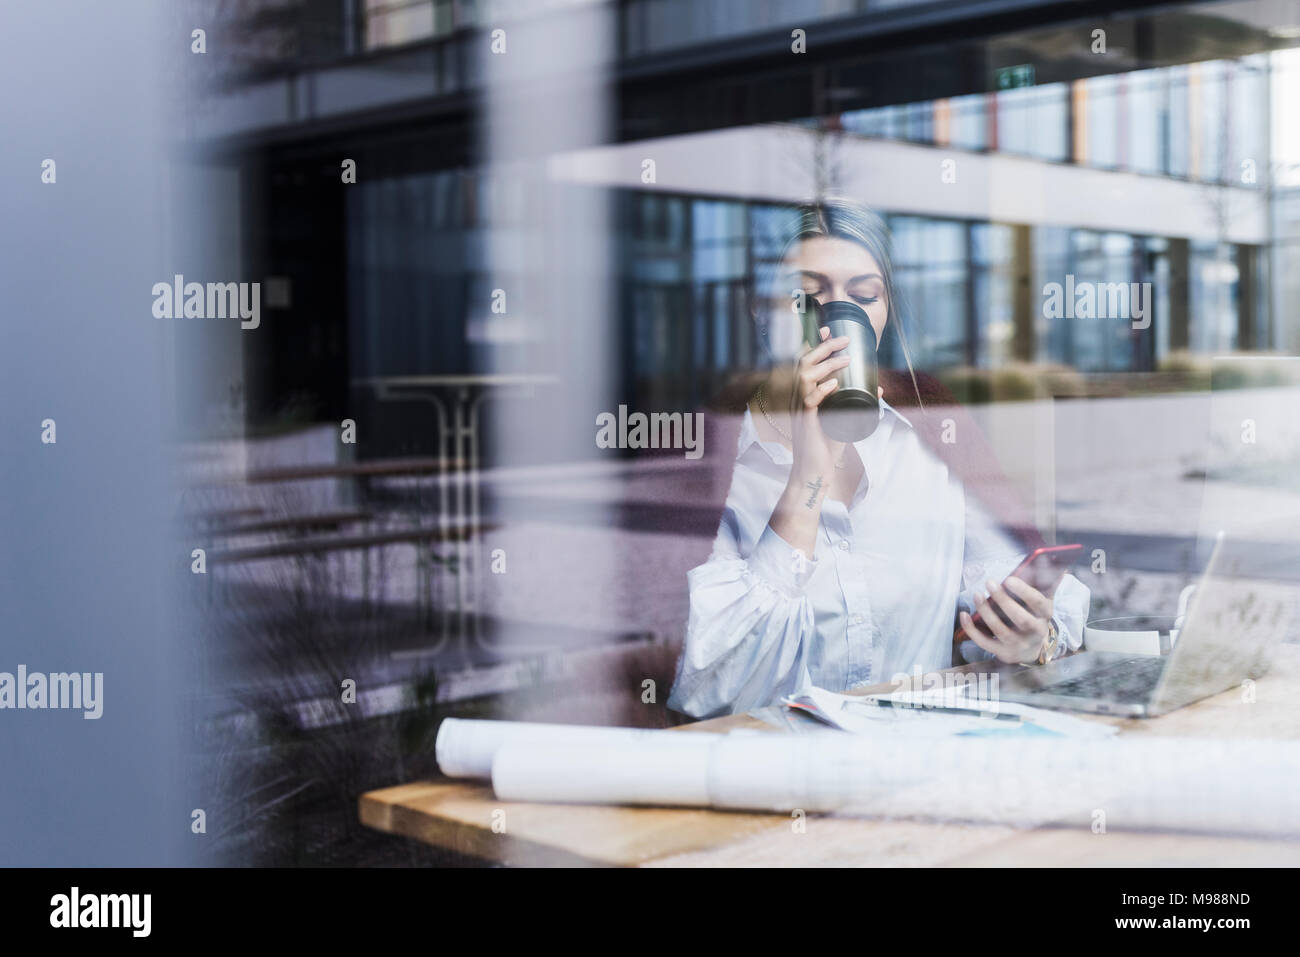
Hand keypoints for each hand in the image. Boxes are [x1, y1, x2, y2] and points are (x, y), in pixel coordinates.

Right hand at [784, 326, 851, 482]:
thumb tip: (880, 390)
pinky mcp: (805, 422)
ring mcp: (799, 409)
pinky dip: (822, 389)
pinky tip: (834, 383)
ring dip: (826, 365)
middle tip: (844, 338)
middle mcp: (798, 398)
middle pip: (803, 363)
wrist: (815, 471)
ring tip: (845, 358)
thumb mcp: (845, 420)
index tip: (828, 330)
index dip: (814, 344)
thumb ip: (858, 404)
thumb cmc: (827, 447)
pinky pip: (809, 401)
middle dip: (823, 347)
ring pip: (805, 377)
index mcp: (804, 395)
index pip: (804, 363)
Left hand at [957, 576, 1053, 663]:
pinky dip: (972, 629)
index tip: (1008, 579)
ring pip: (1000, 630)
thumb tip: (1051, 562)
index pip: (1037, 603)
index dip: (1023, 591)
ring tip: (977, 594)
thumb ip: (1046, 584)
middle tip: (990, 582)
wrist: (1030, 649)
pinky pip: (984, 642)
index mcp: (1045, 615)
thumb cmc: (1033, 616)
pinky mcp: (1002, 652)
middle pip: (1020, 618)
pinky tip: (963, 614)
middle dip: (1003, 600)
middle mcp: (1034, 632)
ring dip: (986, 612)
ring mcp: (1018, 644)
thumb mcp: (1041, 602)